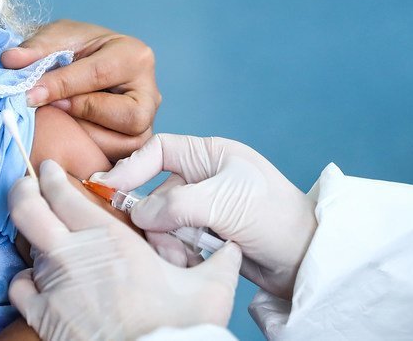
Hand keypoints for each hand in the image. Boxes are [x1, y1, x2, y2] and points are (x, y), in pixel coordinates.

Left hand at [2, 20, 159, 159]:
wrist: (82, 64)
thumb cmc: (75, 50)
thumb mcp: (57, 38)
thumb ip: (36, 49)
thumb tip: (10, 61)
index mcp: (135, 57)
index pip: (99, 76)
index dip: (61, 87)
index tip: (28, 95)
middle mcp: (150, 92)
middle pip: (129, 117)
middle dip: (86, 117)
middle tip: (53, 110)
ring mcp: (146, 122)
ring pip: (125, 144)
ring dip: (85, 139)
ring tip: (57, 126)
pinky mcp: (133, 145)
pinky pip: (116, 159)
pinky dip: (89, 153)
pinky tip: (66, 142)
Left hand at [8, 160, 241, 340]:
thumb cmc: (178, 328)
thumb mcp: (209, 289)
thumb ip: (220, 261)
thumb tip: (232, 247)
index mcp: (110, 239)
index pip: (64, 193)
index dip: (52, 176)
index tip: (52, 169)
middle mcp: (73, 257)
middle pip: (27, 209)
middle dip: (23, 191)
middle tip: (27, 185)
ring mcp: (53, 287)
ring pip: (28, 250)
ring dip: (38, 243)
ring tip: (49, 241)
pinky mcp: (42, 317)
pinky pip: (20, 287)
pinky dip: (27, 280)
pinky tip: (40, 280)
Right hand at [95, 134, 315, 299]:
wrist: (303, 258)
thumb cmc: (275, 217)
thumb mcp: (224, 201)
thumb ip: (176, 204)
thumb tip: (137, 214)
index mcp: (209, 155)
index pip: (158, 150)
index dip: (131, 167)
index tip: (108, 188)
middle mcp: (203, 178)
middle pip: (154, 193)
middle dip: (155, 219)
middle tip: (161, 239)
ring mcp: (203, 209)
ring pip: (162, 222)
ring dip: (168, 241)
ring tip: (186, 255)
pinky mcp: (204, 237)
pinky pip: (174, 243)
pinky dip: (178, 254)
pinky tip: (194, 263)